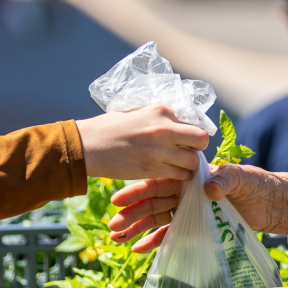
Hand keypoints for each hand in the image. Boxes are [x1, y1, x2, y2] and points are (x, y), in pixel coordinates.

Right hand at [75, 106, 209, 181]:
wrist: (86, 146)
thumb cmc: (108, 127)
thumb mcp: (136, 112)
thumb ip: (159, 116)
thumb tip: (178, 121)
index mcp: (161, 110)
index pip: (193, 122)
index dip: (191, 133)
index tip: (184, 140)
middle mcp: (164, 128)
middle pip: (201, 141)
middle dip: (198, 148)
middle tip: (187, 153)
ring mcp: (159, 150)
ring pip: (193, 162)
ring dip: (188, 165)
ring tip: (177, 165)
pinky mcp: (152, 169)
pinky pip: (179, 175)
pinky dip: (178, 176)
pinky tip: (169, 173)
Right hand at [107, 163, 285, 252]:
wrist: (268, 203)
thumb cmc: (254, 184)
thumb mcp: (239, 177)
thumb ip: (224, 180)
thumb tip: (209, 188)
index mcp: (189, 178)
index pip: (158, 183)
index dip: (137, 193)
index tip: (118, 200)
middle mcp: (184, 193)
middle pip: (152, 204)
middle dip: (131, 214)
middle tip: (112, 225)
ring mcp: (188, 211)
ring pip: (157, 220)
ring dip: (137, 229)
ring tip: (117, 238)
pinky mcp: (195, 227)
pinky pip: (171, 235)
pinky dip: (154, 241)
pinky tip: (137, 249)